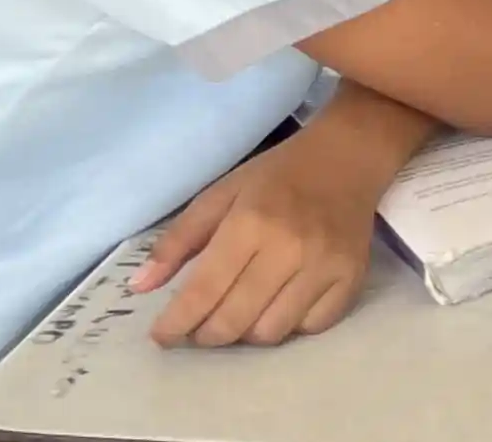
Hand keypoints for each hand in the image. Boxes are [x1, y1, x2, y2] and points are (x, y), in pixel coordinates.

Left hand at [133, 117, 397, 347]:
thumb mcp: (220, 194)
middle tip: (198, 327)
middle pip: (233, 321)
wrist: (349, 156)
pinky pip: (311, 327)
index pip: (202, 293)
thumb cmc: (277, 175)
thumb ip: (177, 240)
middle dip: (205, 335)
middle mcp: (289, 248)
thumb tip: (140, 288)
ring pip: (270, 332)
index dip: (175, 324)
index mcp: (250, 223)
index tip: (162, 335)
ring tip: (240, 313)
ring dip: (246, 332)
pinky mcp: (351, 277)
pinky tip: (280, 306)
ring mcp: (325, 265)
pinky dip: (289, 325)